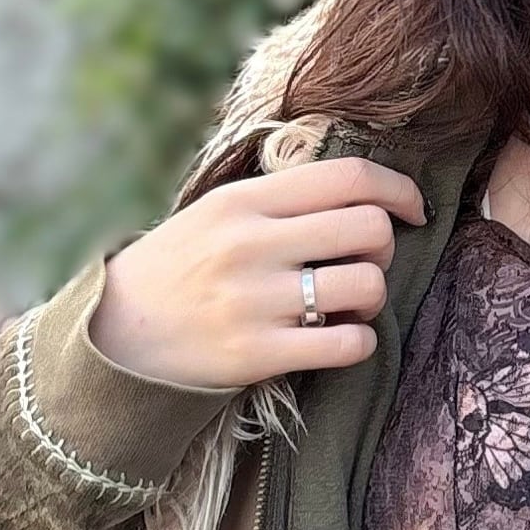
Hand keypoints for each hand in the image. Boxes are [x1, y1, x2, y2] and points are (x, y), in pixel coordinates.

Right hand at [90, 156, 426, 387]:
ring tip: (346, 303)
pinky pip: (348, 345)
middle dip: (384, 248)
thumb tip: (362, 190)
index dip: (399, 189)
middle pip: (371, 229)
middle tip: (361, 262)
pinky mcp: (258, 354)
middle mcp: (251, 244)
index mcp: (245, 201)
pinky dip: (359, 342)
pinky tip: (338, 338)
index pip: (349, 176)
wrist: (115, 335)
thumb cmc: (180, 269)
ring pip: (367, 285)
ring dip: (372, 298)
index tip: (414, 209)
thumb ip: (281, 198)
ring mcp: (255, 301)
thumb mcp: (218, 213)